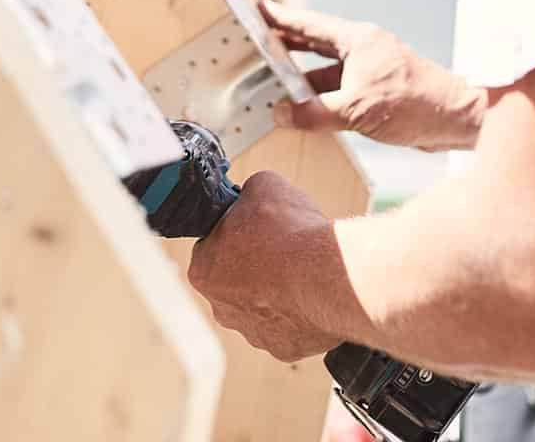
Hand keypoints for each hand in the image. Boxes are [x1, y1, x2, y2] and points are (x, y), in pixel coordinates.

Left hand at [188, 171, 344, 362]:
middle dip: (256, 265)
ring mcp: (254, 333)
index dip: (237, 233)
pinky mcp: (285, 348)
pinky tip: (315, 290)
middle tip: (282, 248)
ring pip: (263, 306)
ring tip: (304, 269)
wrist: (331, 276)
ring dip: (278, 290)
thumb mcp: (263, 186)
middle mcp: (221, 309)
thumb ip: (248, 194)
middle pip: (236, 280)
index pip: (213, 248)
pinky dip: (302, 310)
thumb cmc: (291, 235)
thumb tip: (252, 196)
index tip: (258, 229)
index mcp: (203, 270)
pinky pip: (290, 325)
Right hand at [262, 0, 485, 151]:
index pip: (311, 25)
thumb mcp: (357, 109)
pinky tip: (305, 110)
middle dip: (287, 46)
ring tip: (273, 83)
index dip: (283, 17)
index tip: (259, 8)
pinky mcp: (378, 92)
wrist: (456, 119)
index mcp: (358, 40)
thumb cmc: (414, 103)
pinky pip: (340, 91)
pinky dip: (321, 99)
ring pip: (327, 72)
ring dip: (303, 79)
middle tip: (257, 43)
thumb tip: (282, 114)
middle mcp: (363, 51)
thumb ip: (315, 113)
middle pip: (316, 45)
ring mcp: (371, 71)